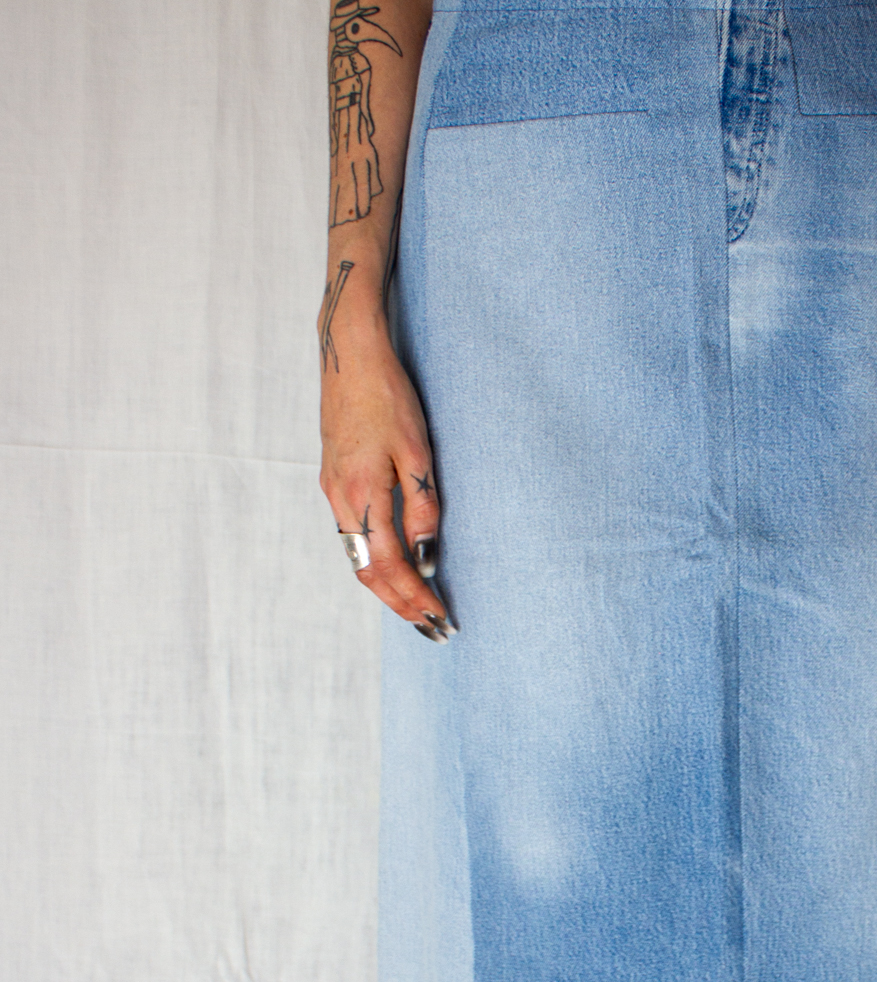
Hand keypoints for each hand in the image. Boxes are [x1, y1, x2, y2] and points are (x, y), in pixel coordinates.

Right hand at [318, 325, 451, 636]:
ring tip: (417, 606)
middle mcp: (341, 500)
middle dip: (400, 604)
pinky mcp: (334, 480)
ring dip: (387, 587)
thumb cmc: (389, 395)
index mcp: (363, 495)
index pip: (389, 567)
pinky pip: (353, 536)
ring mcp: (332, 490)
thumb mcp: (417, 451)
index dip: (414, 598)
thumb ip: (423, 507)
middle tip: (432, 628)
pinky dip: (374, 561)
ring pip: (357, 557)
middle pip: (367, 573)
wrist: (348, 353)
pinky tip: (395, 565)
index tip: (439, 619)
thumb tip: (427, 557)